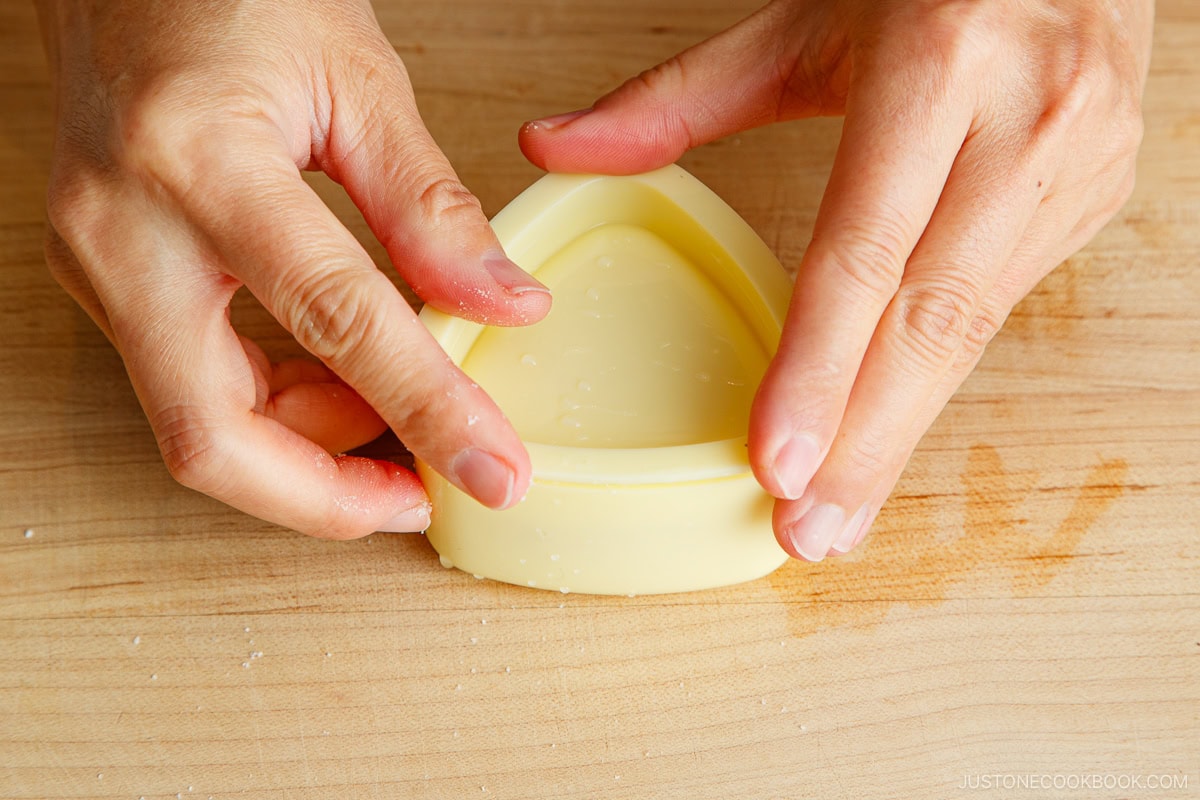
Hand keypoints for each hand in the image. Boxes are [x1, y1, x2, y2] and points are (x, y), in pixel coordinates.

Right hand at [36, 0, 549, 537]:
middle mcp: (124, 231)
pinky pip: (193, 384)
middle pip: (215, 435)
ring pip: (199, 425)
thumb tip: (504, 305)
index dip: (426, 409)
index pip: (335, 321)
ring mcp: (100, 264)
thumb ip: (430, 205)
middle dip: (329, 495)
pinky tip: (345, 385)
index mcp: (199, 162)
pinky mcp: (109, 281)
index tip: (494, 468)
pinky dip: (279, 406)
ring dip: (311, 451)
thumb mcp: (357, 80)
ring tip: (402, 420)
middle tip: (424, 491)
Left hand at [519, 0, 1152, 560]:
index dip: (819, 366)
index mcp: (939, 66)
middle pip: (930, 319)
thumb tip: (556, 148)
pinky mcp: (1093, 200)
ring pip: (972, 331)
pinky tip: (885, 431)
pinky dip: (933, 380)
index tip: (773, 460)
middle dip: (864, 440)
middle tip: (805, 529)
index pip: (866, 251)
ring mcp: (1073, 167)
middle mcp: (1022, 123)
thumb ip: (678, 96)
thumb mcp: (805, 24)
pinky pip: (997, 311)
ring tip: (839, 510)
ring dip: (901, 431)